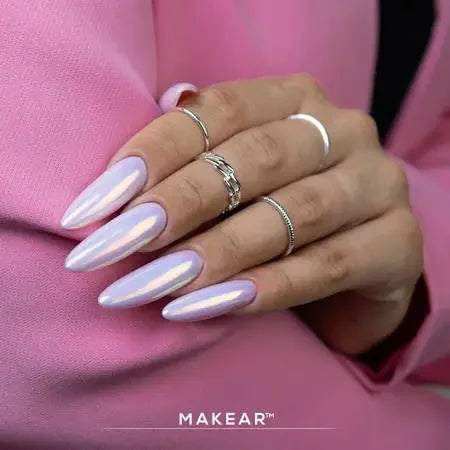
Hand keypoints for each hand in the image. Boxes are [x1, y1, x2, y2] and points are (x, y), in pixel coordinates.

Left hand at [61, 75, 422, 354]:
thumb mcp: (238, 179)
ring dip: (216, 252)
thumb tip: (122, 177)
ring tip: (155, 284)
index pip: (218, 111)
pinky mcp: (400, 243)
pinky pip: (326, 265)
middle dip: (179, 203)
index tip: (98, 204)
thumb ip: (193, 162)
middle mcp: (344, 130)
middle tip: (116, 246)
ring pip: (291, 215)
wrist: (354, 261)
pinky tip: (208, 306)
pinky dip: (265, 288)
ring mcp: (378, 184)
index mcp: (297, 100)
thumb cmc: (279, 211)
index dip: (153, 152)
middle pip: (254, 158)